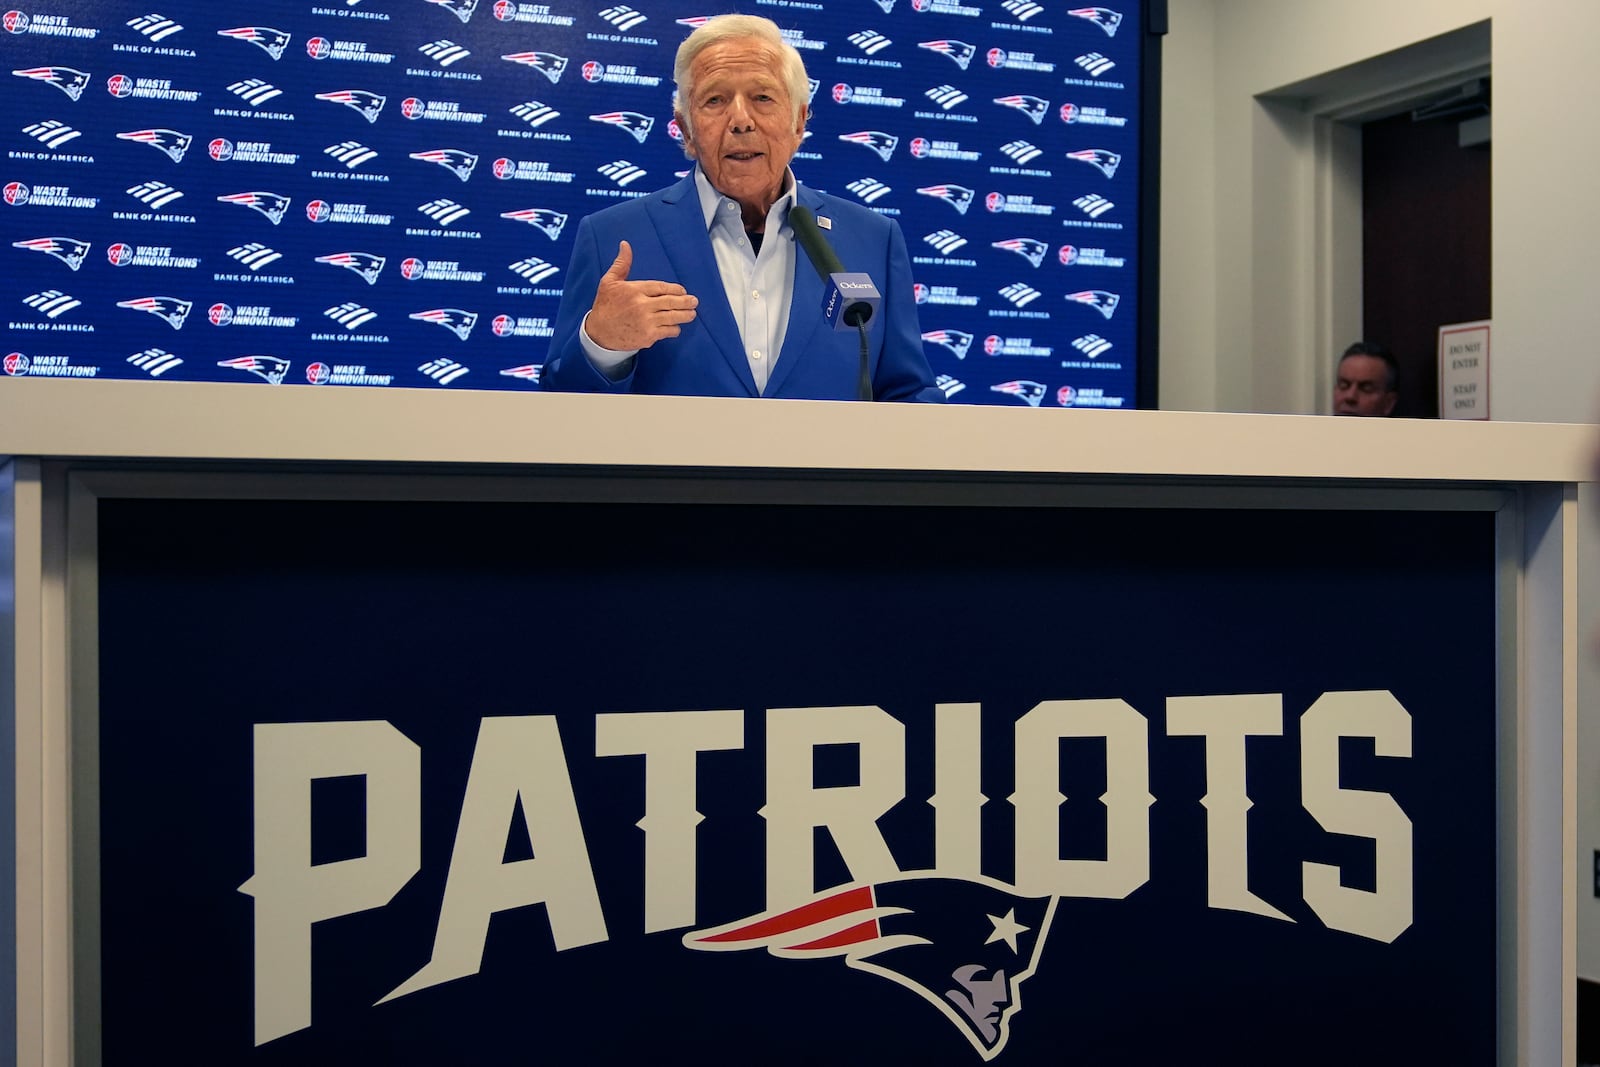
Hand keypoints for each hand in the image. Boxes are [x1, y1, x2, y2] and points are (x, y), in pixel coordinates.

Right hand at [584, 240, 698, 350]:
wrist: (599, 333)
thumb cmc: (605, 306)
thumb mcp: (609, 281)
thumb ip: (621, 264)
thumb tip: (625, 244)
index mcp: (635, 290)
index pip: (661, 287)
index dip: (675, 289)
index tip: (682, 291)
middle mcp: (642, 305)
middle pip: (671, 302)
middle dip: (685, 302)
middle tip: (694, 302)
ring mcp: (647, 322)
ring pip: (673, 317)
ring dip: (685, 315)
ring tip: (692, 314)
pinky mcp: (648, 336)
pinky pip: (668, 331)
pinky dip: (674, 329)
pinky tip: (676, 327)